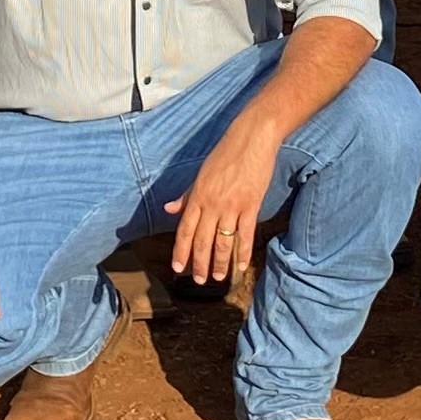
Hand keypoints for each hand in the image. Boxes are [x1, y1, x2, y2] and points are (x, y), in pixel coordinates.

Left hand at [163, 109, 285, 285]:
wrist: (251, 138)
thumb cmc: (225, 153)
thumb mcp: (201, 173)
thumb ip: (187, 195)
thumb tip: (169, 208)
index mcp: (197, 196)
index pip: (185, 230)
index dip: (180, 251)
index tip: (177, 268)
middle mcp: (212, 204)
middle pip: (202, 240)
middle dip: (199, 264)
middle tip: (199, 281)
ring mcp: (232, 206)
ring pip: (223, 241)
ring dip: (219, 262)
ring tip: (218, 277)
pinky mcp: (251, 205)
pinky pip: (245, 234)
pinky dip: (244, 252)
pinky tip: (242, 266)